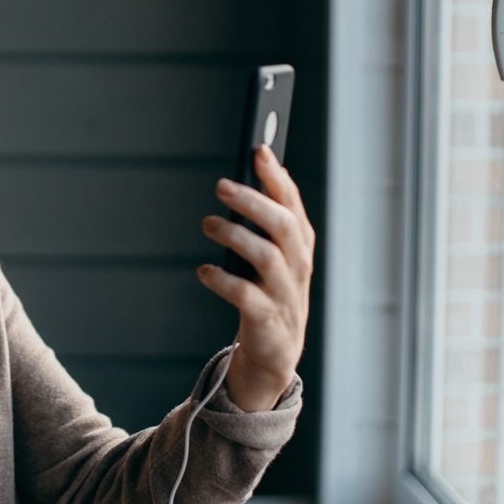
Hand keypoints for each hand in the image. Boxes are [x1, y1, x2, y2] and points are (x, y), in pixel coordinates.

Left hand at [197, 145, 314, 411]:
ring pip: (267, 257)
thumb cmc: (268, 292)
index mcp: (300, 245)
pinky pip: (246, 295)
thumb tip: (241, 179)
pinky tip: (203, 271)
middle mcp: (298, 266)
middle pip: (282, 226)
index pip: (292, 204)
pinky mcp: (267, 319)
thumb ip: (264, 221)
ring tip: (208, 223)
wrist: (274, 353)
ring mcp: (285, 294)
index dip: (277, 177)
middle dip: (254, 201)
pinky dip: (222, 280)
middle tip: (221, 186)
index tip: (259, 149)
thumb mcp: (272, 255)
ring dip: (235, 236)